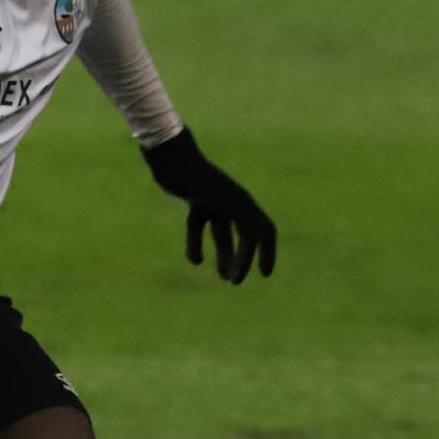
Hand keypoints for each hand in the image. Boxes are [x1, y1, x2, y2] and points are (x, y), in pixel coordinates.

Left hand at [141, 130, 275, 284]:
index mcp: (243, 201)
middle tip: (233, 282)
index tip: (264, 275)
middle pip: (245, 236)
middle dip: (243, 260)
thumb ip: (242, 214)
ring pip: (223, 234)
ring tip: (222, 277)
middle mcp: (232, 201)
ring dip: (225, 256)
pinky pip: (200, 226)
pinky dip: (197, 244)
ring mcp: (214, 200)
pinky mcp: (196, 200)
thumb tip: (259, 234)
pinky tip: (194, 261)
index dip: (267, 253)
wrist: (171, 157)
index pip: (264, 231)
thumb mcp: (219, 197)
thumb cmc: (194, 176)